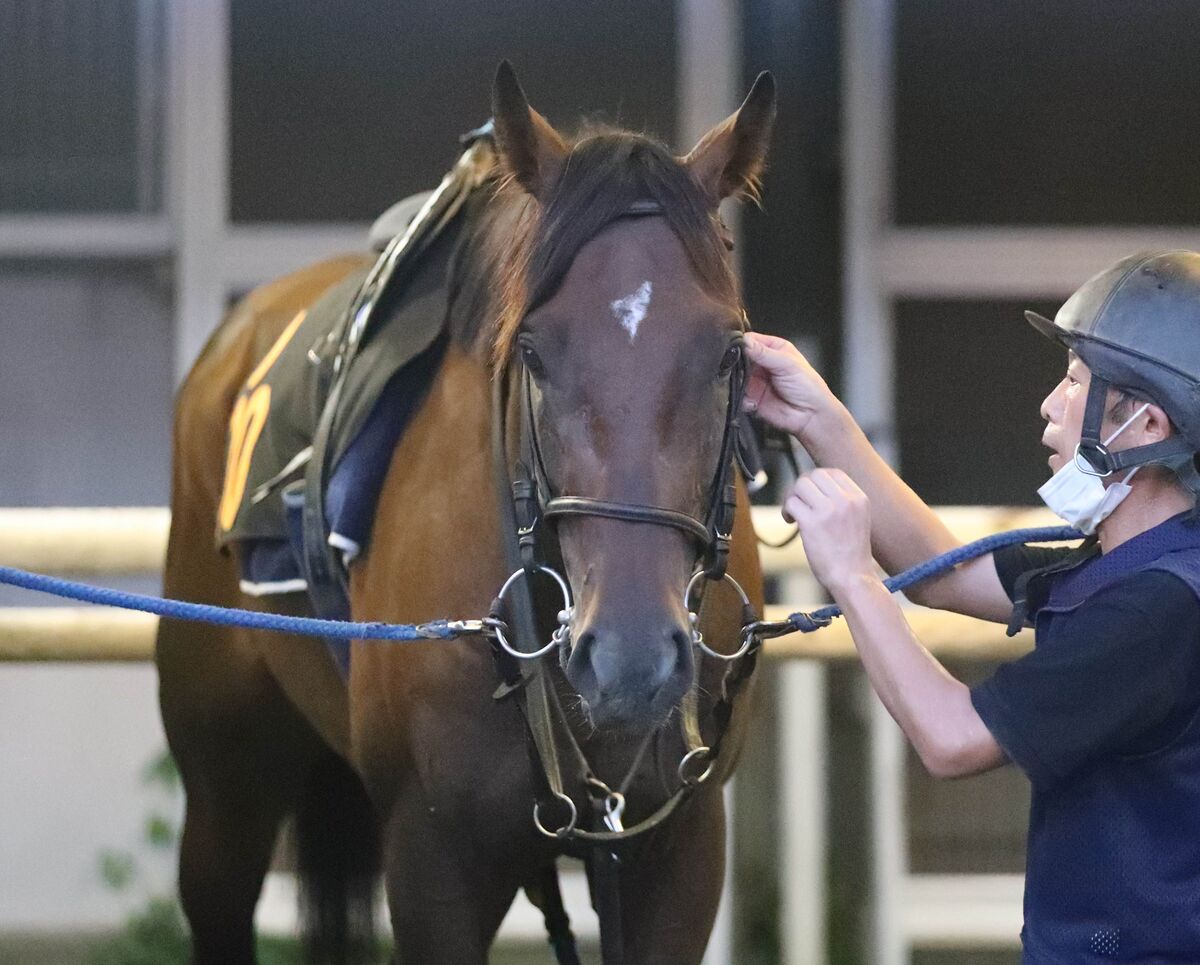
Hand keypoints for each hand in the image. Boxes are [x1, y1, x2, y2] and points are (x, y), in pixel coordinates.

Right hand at [741, 332, 835, 437]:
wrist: (811, 416)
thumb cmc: (809, 387)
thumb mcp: (788, 364)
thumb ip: (764, 353)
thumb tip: (744, 342)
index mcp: (774, 348)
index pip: (751, 340)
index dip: (742, 343)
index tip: (735, 349)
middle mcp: (763, 363)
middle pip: (739, 358)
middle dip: (736, 364)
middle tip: (740, 369)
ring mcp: (756, 380)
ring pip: (736, 376)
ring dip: (738, 381)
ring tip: (748, 386)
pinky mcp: (751, 397)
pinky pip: (737, 395)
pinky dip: (741, 397)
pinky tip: (753, 400)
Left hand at [783, 468, 875, 594]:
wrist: (853, 577)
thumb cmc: (852, 554)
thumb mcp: (858, 520)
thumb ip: (842, 502)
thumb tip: (814, 488)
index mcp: (859, 498)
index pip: (833, 472)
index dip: (817, 480)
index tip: (811, 494)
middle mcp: (846, 500)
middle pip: (814, 475)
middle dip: (802, 487)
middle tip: (798, 503)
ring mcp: (829, 510)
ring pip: (800, 485)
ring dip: (792, 497)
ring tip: (793, 513)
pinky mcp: (812, 522)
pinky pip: (791, 503)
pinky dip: (786, 511)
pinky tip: (790, 521)